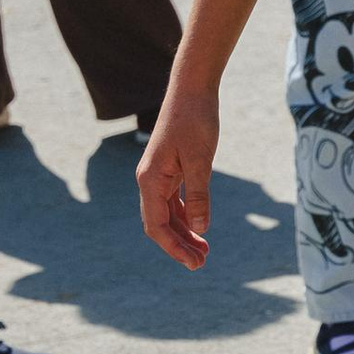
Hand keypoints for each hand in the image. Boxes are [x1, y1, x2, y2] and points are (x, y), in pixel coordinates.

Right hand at [138, 84, 220, 268]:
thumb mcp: (201, 159)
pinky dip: (186, 216)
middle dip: (179, 245)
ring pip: (167, 214)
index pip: (156, 225)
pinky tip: (199, 227)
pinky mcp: (170, 169)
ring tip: (204, 251)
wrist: (192, 89)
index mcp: (150, 180)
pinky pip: (174, 201)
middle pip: (160, 224)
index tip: (193, 263)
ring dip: (184, 233)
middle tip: (202, 263)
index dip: (173, 248)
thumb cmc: (195, 120)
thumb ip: (199, 195)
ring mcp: (159, 175)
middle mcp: (149, 180)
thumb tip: (201, 228)